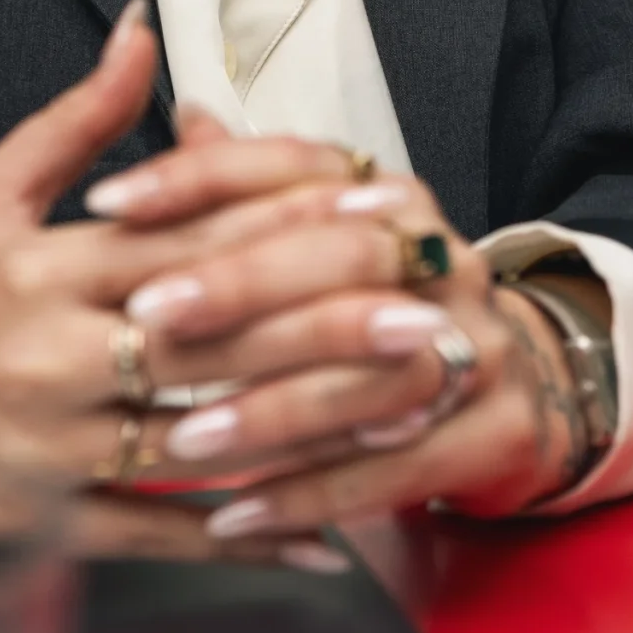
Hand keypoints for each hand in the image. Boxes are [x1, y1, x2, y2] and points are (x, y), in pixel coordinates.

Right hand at [0, 4, 357, 554]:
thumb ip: (80, 115)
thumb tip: (144, 25)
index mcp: (43, 259)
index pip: (188, 233)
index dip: (287, 216)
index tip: (377, 204)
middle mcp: (50, 351)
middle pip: (212, 335)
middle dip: (329, 324)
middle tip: (427, 312)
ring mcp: (50, 444)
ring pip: (201, 435)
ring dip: (311, 426)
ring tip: (405, 410)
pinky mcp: (45, 522)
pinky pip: (157, 532)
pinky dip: (239, 534)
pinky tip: (320, 527)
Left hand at [88, 128, 594, 547]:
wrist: (524, 383)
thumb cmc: (387, 303)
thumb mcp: (327, 236)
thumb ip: (254, 188)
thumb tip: (185, 115)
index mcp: (388, 192)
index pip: (287, 165)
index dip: (195, 178)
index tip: (108, 202)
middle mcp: (439, 253)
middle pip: (336, 254)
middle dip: (235, 286)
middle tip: (144, 316)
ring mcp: (480, 341)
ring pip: (367, 371)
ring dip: (268, 411)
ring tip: (180, 438)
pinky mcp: (495, 431)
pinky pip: (393, 471)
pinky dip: (309, 497)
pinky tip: (234, 518)